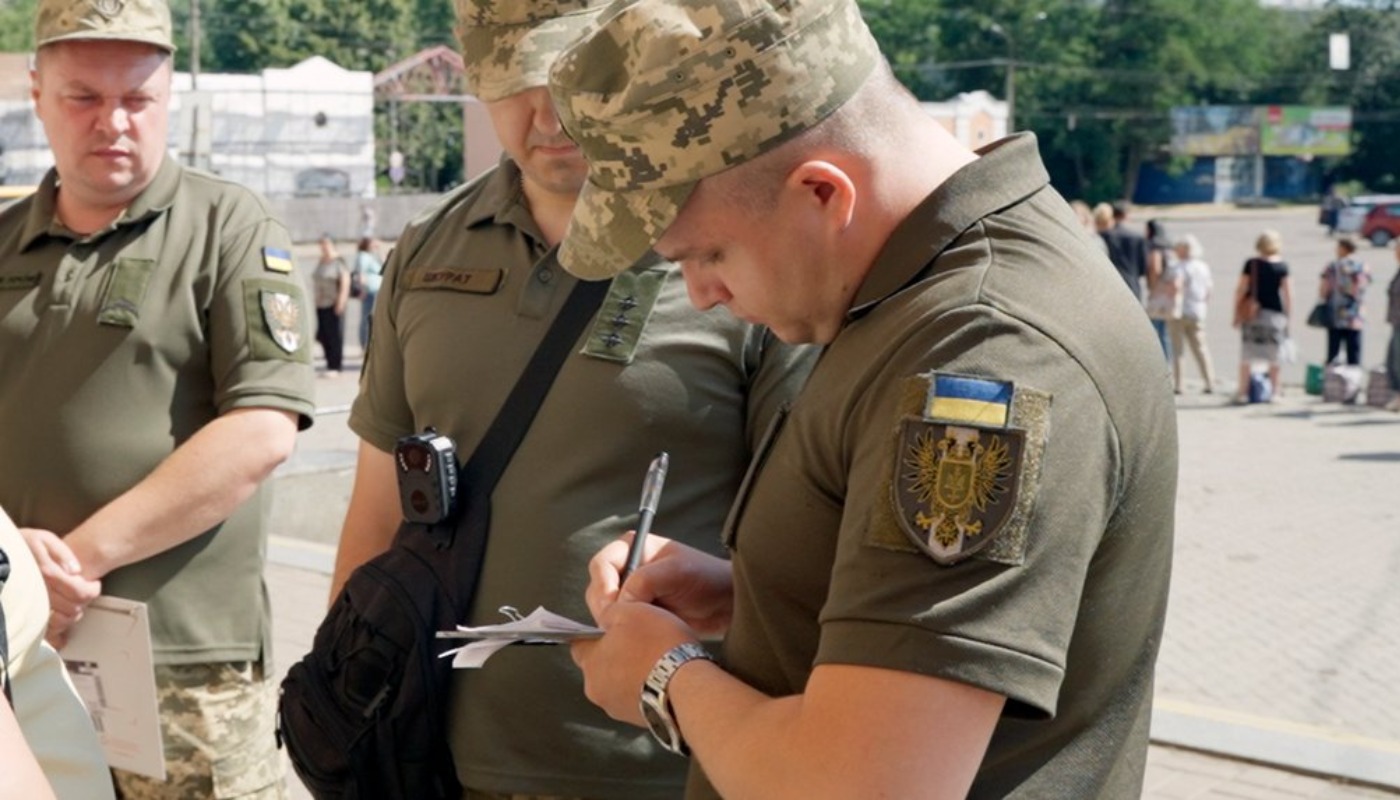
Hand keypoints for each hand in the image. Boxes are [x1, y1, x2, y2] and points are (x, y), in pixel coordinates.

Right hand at [18, 527, 101, 647]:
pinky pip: (46, 632)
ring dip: (72, 614)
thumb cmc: (23, 545)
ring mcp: (31, 606)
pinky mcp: (26, 615)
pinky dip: (58, 631)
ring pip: (62, 622)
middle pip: (74, 609)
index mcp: (47, 574)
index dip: (93, 590)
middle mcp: (39, 592)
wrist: (1, 555)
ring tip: (71, 602)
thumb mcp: (44, 539)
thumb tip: (76, 571)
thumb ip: (62, 553)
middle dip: (84, 601)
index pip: (81, 593)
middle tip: (83, 592)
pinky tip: (62, 623)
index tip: (93, 583)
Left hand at [571, 599, 695, 725]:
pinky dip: (648, 690)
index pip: (579, 646)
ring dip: (633, 675)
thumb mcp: (631, 611)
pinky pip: (638, 700)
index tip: (612, 629)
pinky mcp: (639, 720)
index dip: (596, 634)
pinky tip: (666, 678)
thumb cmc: (660, 648)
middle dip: (617, 656)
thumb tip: (605, 619)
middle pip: (601, 667)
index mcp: (590, 663)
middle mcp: (597, 691)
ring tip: (657, 661)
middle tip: (640, 642)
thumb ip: (610, 613)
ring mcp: (618, 709)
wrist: (688, 687)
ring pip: (620, 685)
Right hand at [585, 533, 733, 636]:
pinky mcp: (637, 611)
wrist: (725, 603)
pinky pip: (617, 621)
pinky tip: (634, 636)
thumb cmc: (706, 579)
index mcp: (633, 547)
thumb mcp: (677, 572)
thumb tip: (621, 601)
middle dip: (605, 606)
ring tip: (631, 630)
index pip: (602, 564)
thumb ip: (646, 581)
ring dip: (613, 619)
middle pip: (598, 587)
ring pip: (604, 607)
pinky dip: (621, 629)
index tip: (612, 608)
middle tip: (617, 624)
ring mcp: (631, 591)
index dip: (603, 587)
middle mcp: (627, 567)